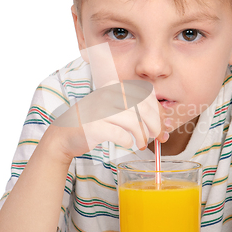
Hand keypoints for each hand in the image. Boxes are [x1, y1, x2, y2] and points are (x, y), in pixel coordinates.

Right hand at [51, 80, 167, 160]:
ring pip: (133, 121)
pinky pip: (120, 134)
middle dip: (156, 125)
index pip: (147, 95)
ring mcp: (99, 110)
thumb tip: (166, 123)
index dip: (159, 112)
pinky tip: (128, 143)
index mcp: (115, 87)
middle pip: (144, 108)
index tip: (163, 126)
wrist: (64, 135)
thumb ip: (139, 113)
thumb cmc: (94, 123)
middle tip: (158, 138)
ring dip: (143, 136)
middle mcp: (107, 94)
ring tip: (142, 144)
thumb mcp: (116, 110)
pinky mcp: (94, 126)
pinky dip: (128, 140)